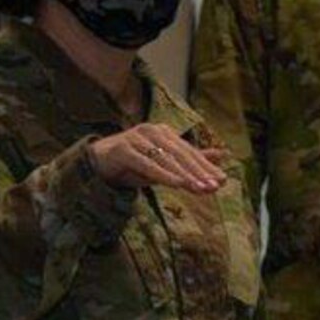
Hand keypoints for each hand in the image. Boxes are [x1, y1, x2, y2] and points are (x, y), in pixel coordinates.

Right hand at [89, 123, 227, 193]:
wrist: (96, 164)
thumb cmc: (134, 163)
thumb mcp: (164, 165)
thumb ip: (190, 160)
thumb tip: (223, 155)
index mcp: (164, 133)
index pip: (189, 152)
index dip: (206, 167)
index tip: (222, 181)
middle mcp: (152, 131)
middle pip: (181, 155)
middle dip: (199, 172)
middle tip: (215, 187)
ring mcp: (137, 138)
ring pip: (166, 159)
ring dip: (185, 175)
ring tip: (200, 188)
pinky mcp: (123, 149)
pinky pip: (148, 164)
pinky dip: (164, 175)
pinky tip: (177, 184)